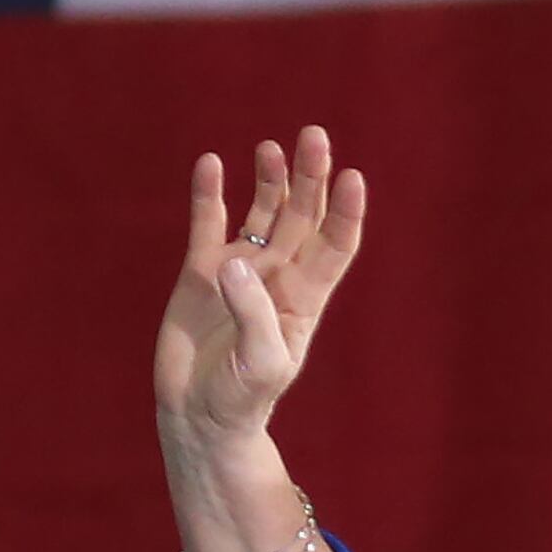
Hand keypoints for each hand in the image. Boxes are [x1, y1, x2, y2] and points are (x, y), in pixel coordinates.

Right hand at [153, 127, 368, 474]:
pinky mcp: (200, 270)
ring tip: (271, 148)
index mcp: (305, 298)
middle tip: (314, 136)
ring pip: (263, 211)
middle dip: (310, 177)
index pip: (335, 245)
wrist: (198, 415)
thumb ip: (253, 313)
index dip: (346, 212)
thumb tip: (235, 261)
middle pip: (302, 215)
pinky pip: (208, 221)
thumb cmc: (241, 398)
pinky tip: (212, 164)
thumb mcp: (260, 364)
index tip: (353, 178)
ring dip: (270, 179)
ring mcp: (239, 268)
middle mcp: (278, 274)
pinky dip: (210, 193)